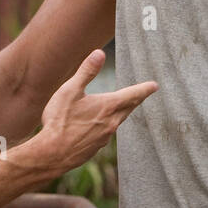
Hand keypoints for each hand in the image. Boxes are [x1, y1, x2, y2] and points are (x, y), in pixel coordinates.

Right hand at [30, 49, 157, 174]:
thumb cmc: (60, 121)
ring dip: (120, 114)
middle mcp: (111, 123)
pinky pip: (105, 134)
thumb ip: (86, 72)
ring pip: (117, 122)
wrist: (52, 154)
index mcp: (108, 106)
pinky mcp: (95, 148)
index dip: (145, 89)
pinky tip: (95, 127)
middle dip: (135, 100)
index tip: (154, 86)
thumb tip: (99, 53)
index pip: (133, 94)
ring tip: (120, 109)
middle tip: (141, 95)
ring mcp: (105, 138)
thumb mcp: (70, 91)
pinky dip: (105, 127)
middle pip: (128, 109)